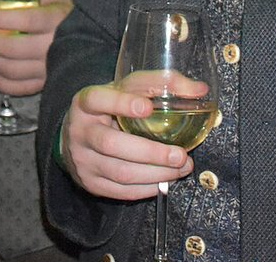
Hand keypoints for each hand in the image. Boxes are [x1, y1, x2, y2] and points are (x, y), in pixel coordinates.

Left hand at [0, 0, 71, 95]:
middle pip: (12, 48)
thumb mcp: (57, 2)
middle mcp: (52, 46)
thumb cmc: (74, 19)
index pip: (24, 20)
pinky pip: (20, 88)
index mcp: (55, 22)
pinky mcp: (48, 84)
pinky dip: (1, 83)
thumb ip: (33, 1)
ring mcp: (50, 68)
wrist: (99, 42)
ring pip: (12, 70)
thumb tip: (2, 1)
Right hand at [59, 84, 192, 201]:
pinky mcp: (90, 182)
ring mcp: (82, 160)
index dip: (121, 103)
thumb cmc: (108, 109)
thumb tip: (200, 90)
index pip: (97, 100)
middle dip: (151, 153)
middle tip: (180, 155)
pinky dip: (148, 188)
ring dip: (156, 174)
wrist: (75, 138)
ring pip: (120, 172)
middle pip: (111, 144)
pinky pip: (122, 191)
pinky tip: (165, 180)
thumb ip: (159, 84)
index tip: (147, 107)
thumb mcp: (125, 90)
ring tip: (181, 168)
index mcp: (84, 104)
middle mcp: (79, 131)